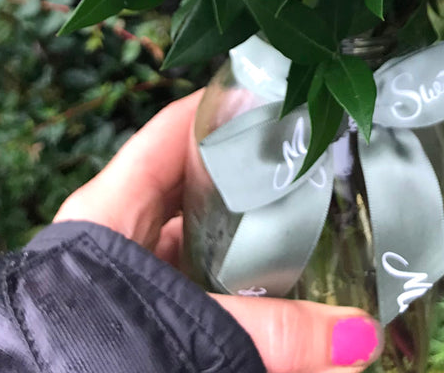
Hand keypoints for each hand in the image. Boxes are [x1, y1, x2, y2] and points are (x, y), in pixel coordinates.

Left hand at [55, 92, 383, 372]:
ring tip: (310, 226)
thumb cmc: (83, 353)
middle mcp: (117, 233)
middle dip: (249, 177)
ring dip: (245, 238)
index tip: (286, 97)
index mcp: (110, 206)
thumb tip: (360, 339)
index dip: (228, 107)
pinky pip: (196, 286)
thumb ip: (275, 334)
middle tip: (314, 167)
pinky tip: (276, 295)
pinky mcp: (138, 317)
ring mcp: (126, 278)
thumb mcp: (188, 328)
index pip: (176, 128)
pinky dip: (234, 286)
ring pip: (197, 239)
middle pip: (194, 182)